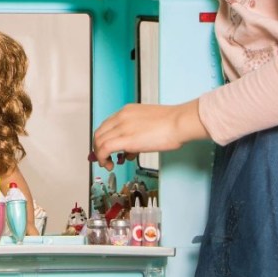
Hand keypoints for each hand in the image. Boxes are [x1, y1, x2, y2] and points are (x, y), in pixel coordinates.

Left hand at [90, 101, 207, 170]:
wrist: (179, 122)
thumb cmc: (172, 124)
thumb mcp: (148, 124)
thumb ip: (136, 135)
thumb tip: (129, 150)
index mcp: (126, 111)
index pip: (106, 125)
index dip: (103, 139)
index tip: (105, 149)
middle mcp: (121, 117)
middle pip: (99, 133)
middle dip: (98, 148)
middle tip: (104, 158)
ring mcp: (122, 127)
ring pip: (99, 141)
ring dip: (100, 155)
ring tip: (107, 164)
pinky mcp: (125, 139)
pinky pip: (104, 149)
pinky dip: (102, 158)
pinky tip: (108, 165)